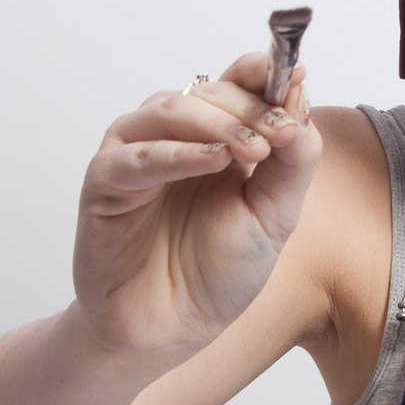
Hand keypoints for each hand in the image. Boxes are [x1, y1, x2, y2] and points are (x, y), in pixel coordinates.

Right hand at [70, 49, 322, 353]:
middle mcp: (174, 136)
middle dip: (250, 107)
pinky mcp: (103, 184)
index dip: (265, 73)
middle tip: (281, 131)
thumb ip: (294, 161)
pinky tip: (212, 160)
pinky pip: (134, 156)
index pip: (238, 81)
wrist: (170, 330)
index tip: (297, 77)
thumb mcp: (275, 216)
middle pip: (208, 92)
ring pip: (169, 110)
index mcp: (217, 136)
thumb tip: (301, 103)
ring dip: (217, 123)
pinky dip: (175, 153)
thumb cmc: (216, 273)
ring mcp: (135, 155)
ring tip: (253, 149)